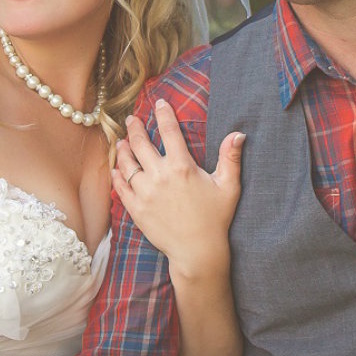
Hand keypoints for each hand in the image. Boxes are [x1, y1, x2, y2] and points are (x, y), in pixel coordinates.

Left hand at [112, 99, 244, 280]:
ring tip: (122, 141)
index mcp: (182, 166)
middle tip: (132, 119)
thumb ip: (231, 158)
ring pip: (127, 163)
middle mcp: (160, 176)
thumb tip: (238, 133)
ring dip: (123, 149)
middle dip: (135, 127)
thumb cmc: (216, 219)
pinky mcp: (135, 208)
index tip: (159, 103)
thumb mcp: (228, 187)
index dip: (164, 114)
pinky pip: (120, 186)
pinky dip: (117, 174)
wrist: (197, 252)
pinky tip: (117, 168)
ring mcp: (144, 192)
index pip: (169, 131)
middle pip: (141, 143)